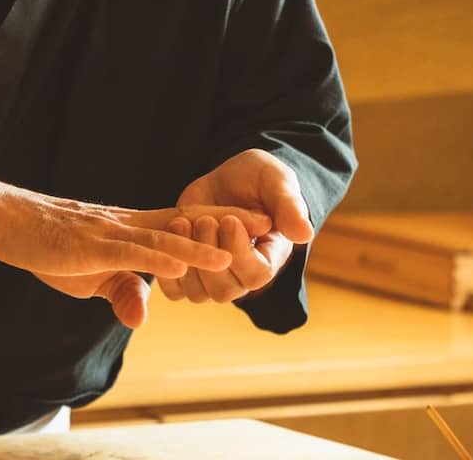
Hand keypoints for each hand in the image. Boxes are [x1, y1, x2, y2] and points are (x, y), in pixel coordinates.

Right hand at [0, 188, 271, 327]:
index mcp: (136, 229)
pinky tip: (179, 266)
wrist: (9, 223)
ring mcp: (113, 233)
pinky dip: (156, 258)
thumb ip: (123, 291)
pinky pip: (130, 252)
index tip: (261, 221)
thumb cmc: (53, 247)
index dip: (223, 221)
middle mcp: (131, 225)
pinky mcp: (92, 246)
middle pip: (187, 222)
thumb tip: (141, 317)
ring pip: (163, 238)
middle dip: (227, 223)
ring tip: (232, 252)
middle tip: (269, 222)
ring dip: (198, 246)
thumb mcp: (94, 276)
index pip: (188, 223)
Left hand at [160, 150, 312, 304]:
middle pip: (224, 290)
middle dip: (209, 253)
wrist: (230, 178)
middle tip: (205, 219)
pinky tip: (171, 231)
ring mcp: (213, 277)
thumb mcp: (276, 182)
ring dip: (187, 258)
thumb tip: (305, 234)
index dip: (239, 252)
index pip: (256, 275)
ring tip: (185, 221)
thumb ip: (289, 206)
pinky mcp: (189, 271)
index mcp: (269, 258)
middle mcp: (241, 276)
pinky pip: (175, 290)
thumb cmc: (259, 179)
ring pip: (198, 293)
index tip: (229, 219)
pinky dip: (168, 267)